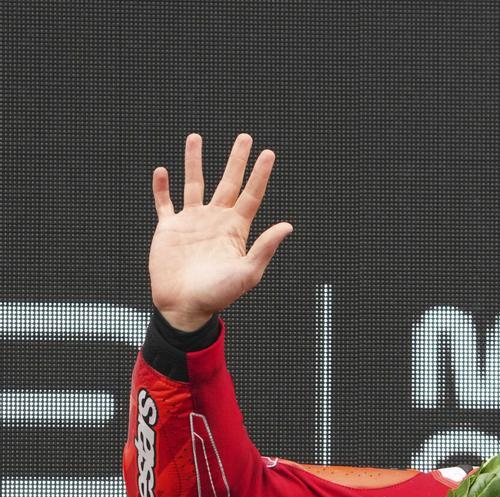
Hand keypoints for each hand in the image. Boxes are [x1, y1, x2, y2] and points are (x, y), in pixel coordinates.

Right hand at [148, 133, 292, 330]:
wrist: (185, 306)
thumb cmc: (219, 295)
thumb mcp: (247, 272)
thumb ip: (265, 247)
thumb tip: (288, 226)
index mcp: (236, 229)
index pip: (251, 195)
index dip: (260, 174)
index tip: (269, 153)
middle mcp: (215, 221)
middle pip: (228, 182)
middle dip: (236, 160)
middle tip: (245, 137)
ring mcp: (192, 222)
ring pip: (194, 184)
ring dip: (194, 161)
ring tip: (195, 137)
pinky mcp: (168, 229)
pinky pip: (164, 203)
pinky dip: (161, 187)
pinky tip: (162, 170)